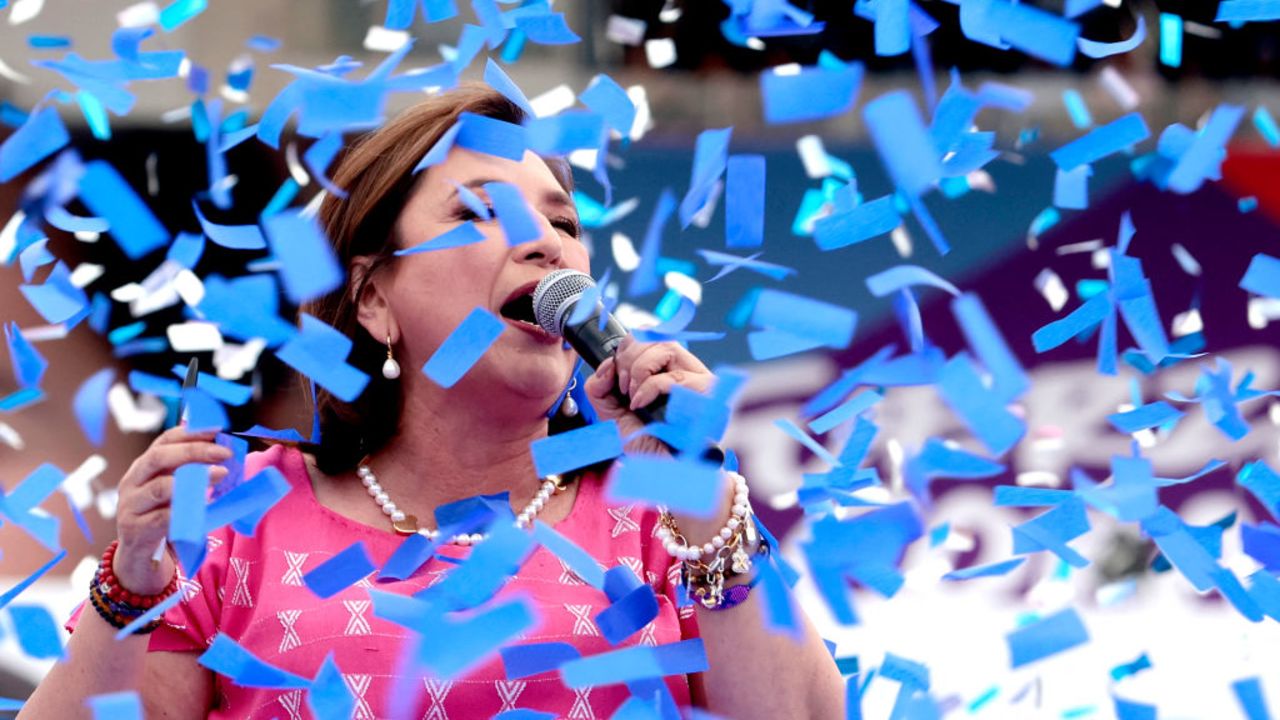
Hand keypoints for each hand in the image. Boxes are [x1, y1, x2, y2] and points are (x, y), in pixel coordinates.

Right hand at [112, 425, 231, 594]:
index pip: (164, 441)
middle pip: (158, 458)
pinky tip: (205, 508)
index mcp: (143, 467)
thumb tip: (226, 456)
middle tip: (224, 453)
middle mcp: (132, 482)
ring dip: (193, 481)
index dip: (190, 433)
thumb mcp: (173, 491)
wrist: (139, 558)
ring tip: (221, 476)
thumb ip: (190, 473)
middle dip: (194, 451)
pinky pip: (163, 519)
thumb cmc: (161, 517)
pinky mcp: (136, 531)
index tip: (218, 429)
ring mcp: (130, 507)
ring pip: (159, 488)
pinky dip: (185, 512)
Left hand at [583, 336, 714, 455]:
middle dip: (628, 358)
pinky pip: (673, 376)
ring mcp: (699, 380)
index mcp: (666, 371)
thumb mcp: (611, 415)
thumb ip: (601, 387)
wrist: (665, 474)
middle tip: (624, 389)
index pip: (648, 336)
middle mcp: (686, 371)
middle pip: (656, 336)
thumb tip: (606, 363)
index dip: (626, 348)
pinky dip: (650, 388)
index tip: (615, 376)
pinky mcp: (708, 393)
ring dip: (639, 370)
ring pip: (666, 348)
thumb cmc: (645, 447)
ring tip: (634, 397)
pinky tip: (642, 405)